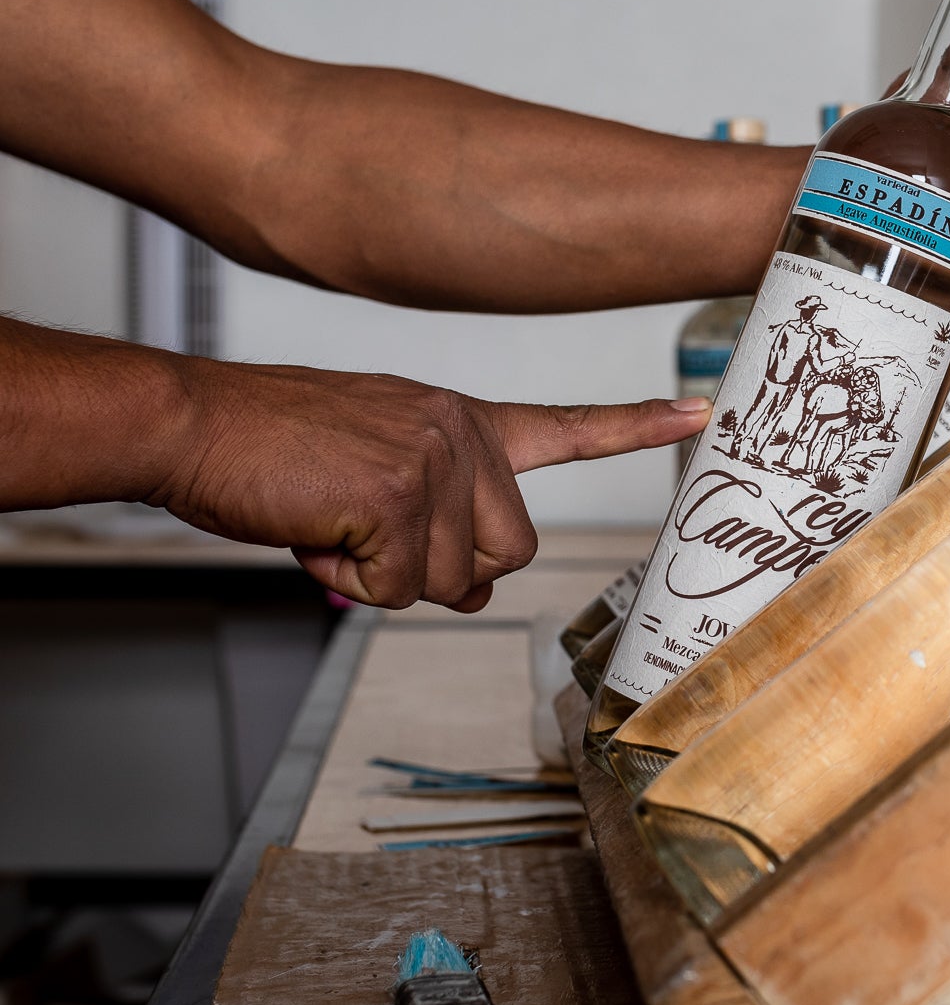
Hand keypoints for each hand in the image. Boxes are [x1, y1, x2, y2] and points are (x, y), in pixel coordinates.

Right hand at [155, 358, 708, 611]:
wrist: (195, 423)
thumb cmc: (275, 450)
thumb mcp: (374, 475)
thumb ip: (437, 521)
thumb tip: (472, 591)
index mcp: (463, 422)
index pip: (566, 427)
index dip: (636, 426)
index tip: (700, 413)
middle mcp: (463, 433)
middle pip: (507, 555)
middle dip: (437, 571)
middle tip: (369, 533)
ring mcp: (437, 458)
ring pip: (451, 582)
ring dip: (383, 578)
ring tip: (333, 521)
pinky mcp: (400, 492)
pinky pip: (395, 590)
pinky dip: (348, 582)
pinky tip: (317, 530)